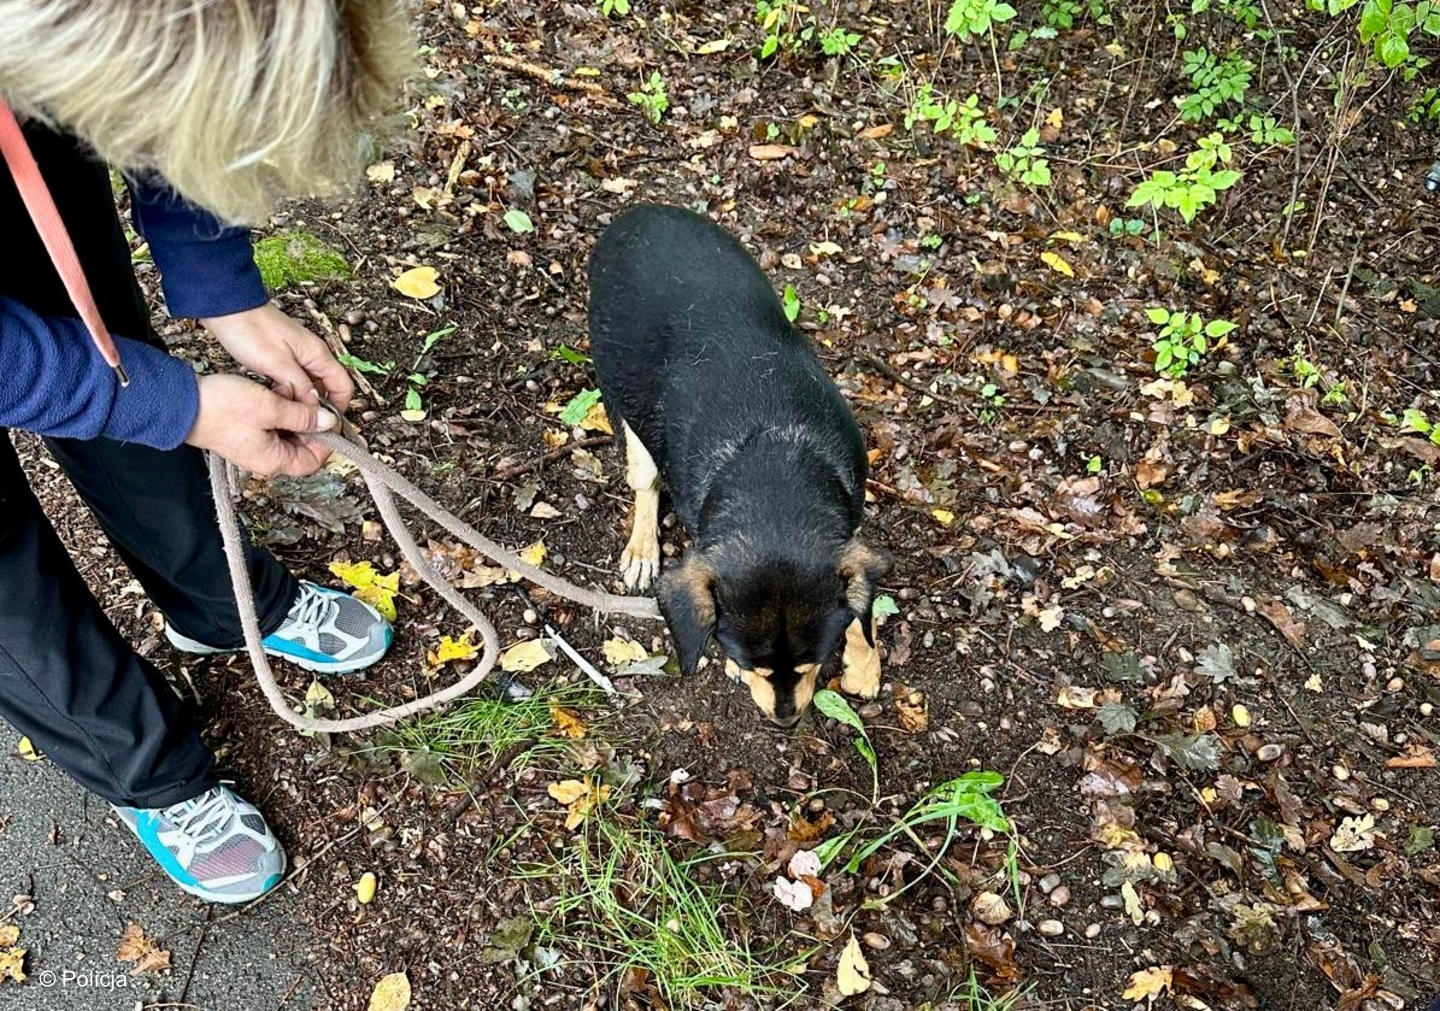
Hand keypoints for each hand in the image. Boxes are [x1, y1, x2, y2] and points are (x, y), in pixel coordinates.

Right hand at [186, 374, 338, 476]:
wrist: (181, 404)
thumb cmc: (222, 408)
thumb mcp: (271, 408)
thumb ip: (303, 417)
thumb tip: (329, 422)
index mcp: (274, 460)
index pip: (313, 460)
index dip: (327, 440)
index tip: (330, 418)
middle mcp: (265, 458)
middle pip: (301, 445)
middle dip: (307, 420)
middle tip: (303, 399)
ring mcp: (254, 447)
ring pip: (287, 431)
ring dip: (291, 411)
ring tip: (283, 391)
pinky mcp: (245, 433)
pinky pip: (271, 424)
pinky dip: (276, 408)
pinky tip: (271, 392)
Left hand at [201, 303, 354, 410]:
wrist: (226, 307)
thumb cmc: (251, 330)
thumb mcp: (278, 364)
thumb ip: (300, 387)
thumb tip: (316, 409)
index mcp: (318, 355)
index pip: (343, 386)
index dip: (338, 408)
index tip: (325, 425)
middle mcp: (312, 356)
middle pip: (326, 389)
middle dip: (316, 408)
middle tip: (302, 426)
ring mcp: (297, 356)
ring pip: (307, 387)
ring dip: (298, 401)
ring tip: (285, 415)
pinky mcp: (281, 358)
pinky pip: (292, 382)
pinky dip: (287, 393)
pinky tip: (274, 400)